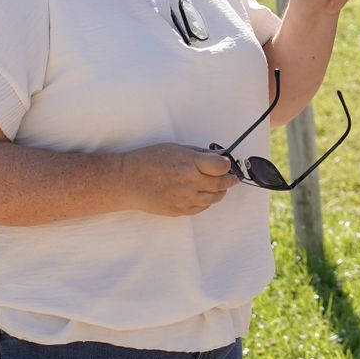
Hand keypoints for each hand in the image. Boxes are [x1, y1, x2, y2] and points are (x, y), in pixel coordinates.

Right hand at [117, 143, 237, 215]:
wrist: (127, 181)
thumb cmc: (148, 161)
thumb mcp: (175, 148)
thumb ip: (199, 153)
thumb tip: (217, 156)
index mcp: (189, 163)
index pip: (221, 166)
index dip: (227, 165)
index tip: (226, 164)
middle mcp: (189, 181)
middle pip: (221, 183)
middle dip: (229, 180)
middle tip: (232, 178)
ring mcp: (185, 198)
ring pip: (213, 198)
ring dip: (220, 192)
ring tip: (220, 187)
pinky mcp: (179, 210)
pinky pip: (201, 208)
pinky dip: (207, 202)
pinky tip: (205, 196)